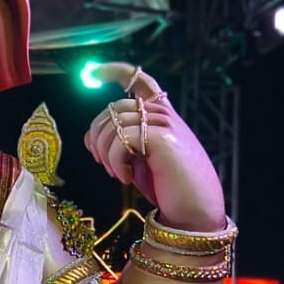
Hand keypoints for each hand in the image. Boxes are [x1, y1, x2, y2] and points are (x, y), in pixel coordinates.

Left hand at [83, 63, 225, 230]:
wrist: (195, 211)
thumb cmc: (168, 188)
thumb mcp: (136, 162)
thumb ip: (117, 145)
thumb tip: (89, 137)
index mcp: (160, 116)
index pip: (139, 80)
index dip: (114, 71)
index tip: (91, 73)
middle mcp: (163, 114)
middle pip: (114, 107)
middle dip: (98, 135)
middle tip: (104, 164)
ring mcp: (164, 124)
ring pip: (113, 122)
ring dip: (104, 152)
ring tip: (117, 174)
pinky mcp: (162, 139)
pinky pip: (120, 139)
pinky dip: (114, 162)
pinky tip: (125, 178)